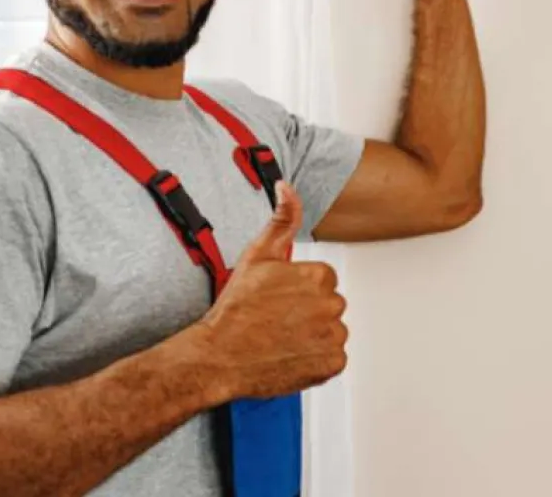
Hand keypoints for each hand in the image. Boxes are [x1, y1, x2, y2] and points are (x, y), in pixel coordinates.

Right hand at [192, 182, 347, 399]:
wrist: (218, 356)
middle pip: (330, 304)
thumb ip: (281, 219)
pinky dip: (316, 359)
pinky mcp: (331, 363)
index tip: (279, 299)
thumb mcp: (256, 255)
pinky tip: (290, 354)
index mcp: (318, 276)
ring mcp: (332, 336)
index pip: (323, 280)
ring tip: (281, 338)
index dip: (299, 289)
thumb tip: (287, 187)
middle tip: (277, 320)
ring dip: (313, 335)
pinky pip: (333, 358)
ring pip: (332, 330)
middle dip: (309, 311)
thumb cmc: (234, 310)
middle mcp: (331, 305)